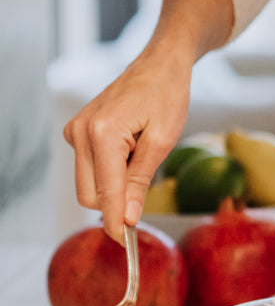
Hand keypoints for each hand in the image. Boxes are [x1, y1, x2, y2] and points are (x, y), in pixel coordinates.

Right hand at [63, 45, 192, 242]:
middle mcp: (81, 133)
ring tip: (141, 153)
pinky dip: (111, 168)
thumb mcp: (163, 140)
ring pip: (88, 183)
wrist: (160, 64)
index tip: (125, 241)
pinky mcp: (78, 131)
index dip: (116, 220)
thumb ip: (141, 180)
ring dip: (115, 181)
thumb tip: (127, 219)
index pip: (105, 193)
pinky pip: (91, 166)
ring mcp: (76, 131)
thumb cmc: (168, 95)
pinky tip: (130, 146)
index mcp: (103, 134)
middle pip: (90, 194)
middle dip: (116, 199)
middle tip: (148, 180)